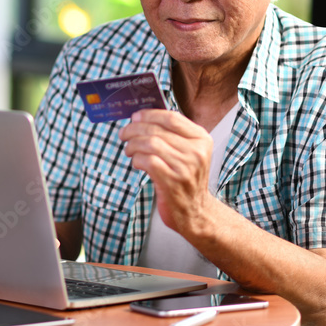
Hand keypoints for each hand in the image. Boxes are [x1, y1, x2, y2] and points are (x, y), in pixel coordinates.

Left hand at [120, 109, 214, 233]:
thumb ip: (172, 134)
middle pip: (157, 130)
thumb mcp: (188, 152)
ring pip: (150, 144)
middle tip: (124, 133)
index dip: (149, 115)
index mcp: (202, 139)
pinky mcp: (172, 181)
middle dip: (134, 129)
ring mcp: (185, 167)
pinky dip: (137, 159)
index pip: (172, 118)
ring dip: (133, 145)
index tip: (135, 117)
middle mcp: (196, 152)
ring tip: (129, 150)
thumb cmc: (185, 178)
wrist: (195, 211)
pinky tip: (136, 163)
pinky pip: (147, 161)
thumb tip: (142, 117)